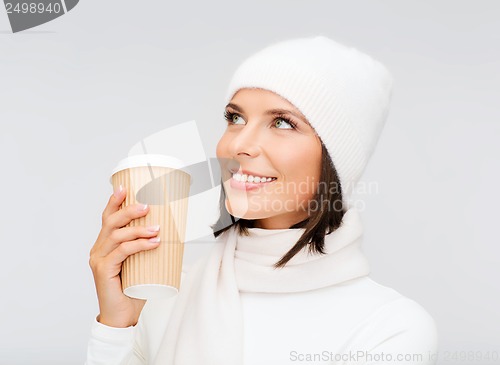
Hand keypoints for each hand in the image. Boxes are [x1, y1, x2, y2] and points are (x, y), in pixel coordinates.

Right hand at [89, 185, 160, 327]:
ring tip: (157, 229)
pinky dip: (138, 245)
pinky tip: (152, 243)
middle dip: (129, 210)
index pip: (107, 218)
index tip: (124, 187)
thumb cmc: (133, 289)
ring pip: (117, 235)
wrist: (123, 316)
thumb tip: (168, 232)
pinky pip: (122, 251)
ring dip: (138, 229)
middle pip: (111, 222)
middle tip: (147, 206)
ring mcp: (99, 259)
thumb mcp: (140, 263)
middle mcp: (98, 249)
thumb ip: (146, 248)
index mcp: (105, 245)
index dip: (114, 202)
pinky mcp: (103, 270)